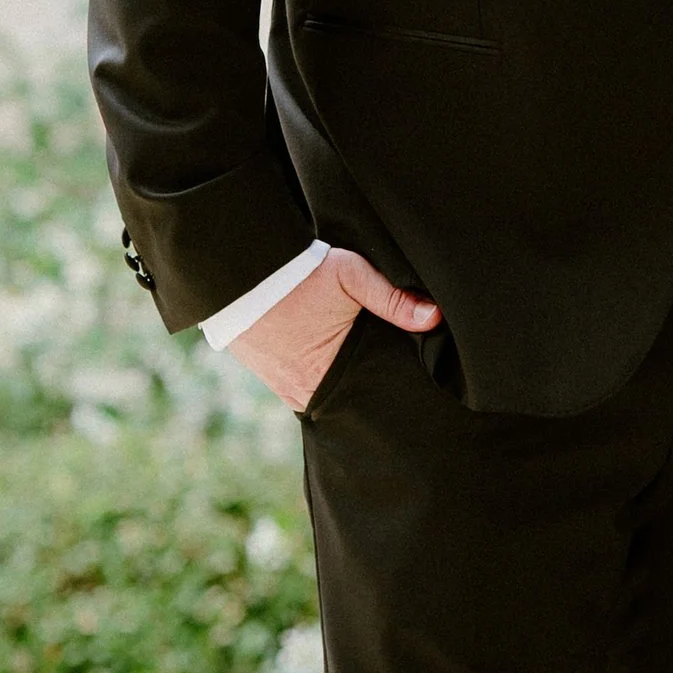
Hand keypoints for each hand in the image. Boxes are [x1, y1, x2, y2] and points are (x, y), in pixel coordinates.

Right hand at [229, 249, 440, 413]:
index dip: (388, 390)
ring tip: (364, 371)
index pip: (370, 395)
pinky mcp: (270, 379)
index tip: (410, 388)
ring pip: (326, 396)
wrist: (237, 271)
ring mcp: (284, 389)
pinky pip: (304, 388)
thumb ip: (393, 299)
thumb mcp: (351, 276)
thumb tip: (434, 318)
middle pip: (349, 401)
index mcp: (328, 375)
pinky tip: (333, 367)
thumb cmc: (297, 274)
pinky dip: (320, 380)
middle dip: (368, 392)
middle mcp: (304, 392)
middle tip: (393, 382)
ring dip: (343, 386)